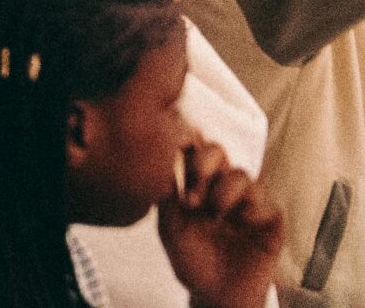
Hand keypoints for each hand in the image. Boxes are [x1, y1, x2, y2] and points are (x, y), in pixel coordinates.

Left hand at [159, 138, 283, 307]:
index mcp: (196, 184)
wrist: (217, 294)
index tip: (177, 154)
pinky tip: (240, 224)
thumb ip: (168, 199)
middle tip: (193, 190)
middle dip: (204, 162)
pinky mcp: (270, 222)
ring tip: (214, 216)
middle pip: (218, 151)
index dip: (186, 145)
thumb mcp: (170, 230)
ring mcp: (248, 203)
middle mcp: (222, 187)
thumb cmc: (192, 260)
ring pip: (242, 175)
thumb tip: (166, 166)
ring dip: (224, 191)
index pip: (193, 150)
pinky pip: (267, 204)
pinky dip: (251, 210)